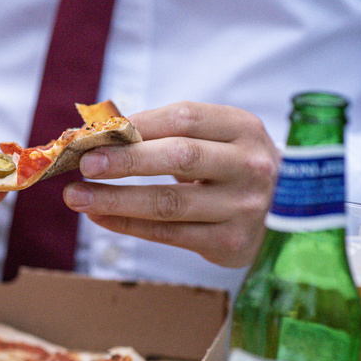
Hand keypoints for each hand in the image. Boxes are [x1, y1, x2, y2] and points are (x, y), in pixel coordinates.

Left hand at [63, 101, 279, 267]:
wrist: (284, 215)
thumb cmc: (231, 168)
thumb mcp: (217, 139)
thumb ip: (166, 134)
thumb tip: (98, 135)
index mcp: (243, 128)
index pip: (184, 118)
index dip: (136, 124)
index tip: (96, 132)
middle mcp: (249, 166)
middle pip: (179, 157)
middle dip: (124, 160)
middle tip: (84, 164)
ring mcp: (242, 207)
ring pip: (168, 203)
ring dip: (114, 199)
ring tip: (76, 196)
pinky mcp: (229, 242)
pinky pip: (167, 234)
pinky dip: (127, 225)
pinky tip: (99, 217)